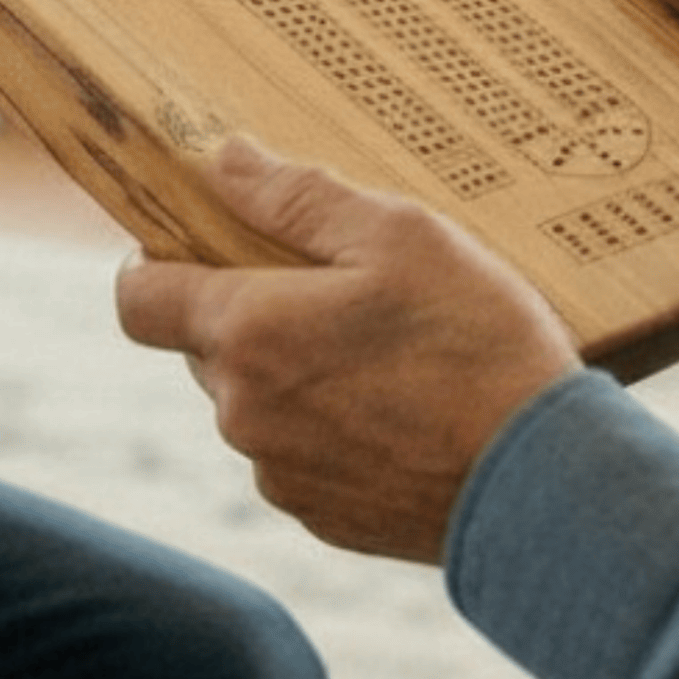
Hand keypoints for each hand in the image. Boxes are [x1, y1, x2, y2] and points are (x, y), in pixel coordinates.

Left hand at [116, 137, 580, 562]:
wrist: (540, 483)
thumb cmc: (474, 341)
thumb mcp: (398, 234)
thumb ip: (297, 196)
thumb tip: (224, 160)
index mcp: (248, 331)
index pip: (138, 298)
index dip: (154, 260)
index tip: (198, 238)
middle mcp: (243, 412)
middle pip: (206, 346)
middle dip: (250, 309)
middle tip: (336, 283)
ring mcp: (280, 474)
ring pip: (255, 402)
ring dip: (293, 370)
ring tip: (386, 348)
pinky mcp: (322, 518)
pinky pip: (297, 456)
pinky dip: (330, 426)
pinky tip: (402, 406)